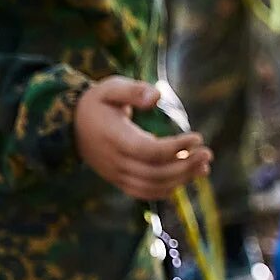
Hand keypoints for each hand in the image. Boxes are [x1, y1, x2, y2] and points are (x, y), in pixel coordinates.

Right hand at [74, 77, 210, 198]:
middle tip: (208, 153)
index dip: (175, 148)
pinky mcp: (119, 180)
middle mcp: (114, 161)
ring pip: (151, 186)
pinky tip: (187, 177)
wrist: (71, 125)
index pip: (148, 151)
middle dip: (185, 166)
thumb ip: (134, 91)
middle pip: (154, 173)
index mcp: (114, 138)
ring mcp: (116, 174)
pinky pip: (144, 192)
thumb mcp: (111, 87)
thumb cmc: (97, 103)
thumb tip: (156, 97)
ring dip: (181, 179)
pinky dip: (167, 189)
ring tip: (204, 166)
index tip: (197, 137)